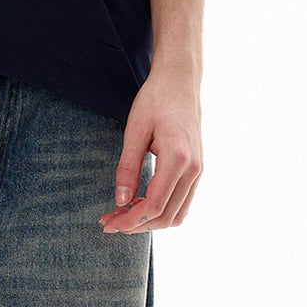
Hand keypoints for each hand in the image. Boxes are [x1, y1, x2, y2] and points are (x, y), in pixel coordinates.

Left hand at [99, 69, 201, 231]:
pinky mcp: (197, 169)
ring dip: (150, 221)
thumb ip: (127, 168)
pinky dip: (162, 211)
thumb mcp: (134, 131)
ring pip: (177, 214)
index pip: (154, 205)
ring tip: (123, 214)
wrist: (180, 81)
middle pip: (167, 216)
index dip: (130, 220)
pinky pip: (183, 202)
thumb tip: (121, 201)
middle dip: (136, 225)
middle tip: (109, 221)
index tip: (108, 222)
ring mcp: (199, 170)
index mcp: (178, 158)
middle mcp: (194, 169)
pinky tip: (140, 204)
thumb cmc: (156, 100)